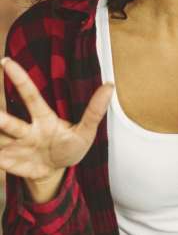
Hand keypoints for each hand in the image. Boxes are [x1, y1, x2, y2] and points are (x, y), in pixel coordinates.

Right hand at [0, 58, 112, 192]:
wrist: (56, 172)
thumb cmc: (69, 146)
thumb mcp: (86, 132)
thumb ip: (94, 111)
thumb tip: (109, 86)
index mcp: (44, 118)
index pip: (31, 96)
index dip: (20, 79)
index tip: (6, 62)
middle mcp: (26, 129)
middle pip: (10, 122)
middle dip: (0, 118)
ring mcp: (15, 145)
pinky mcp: (8, 161)